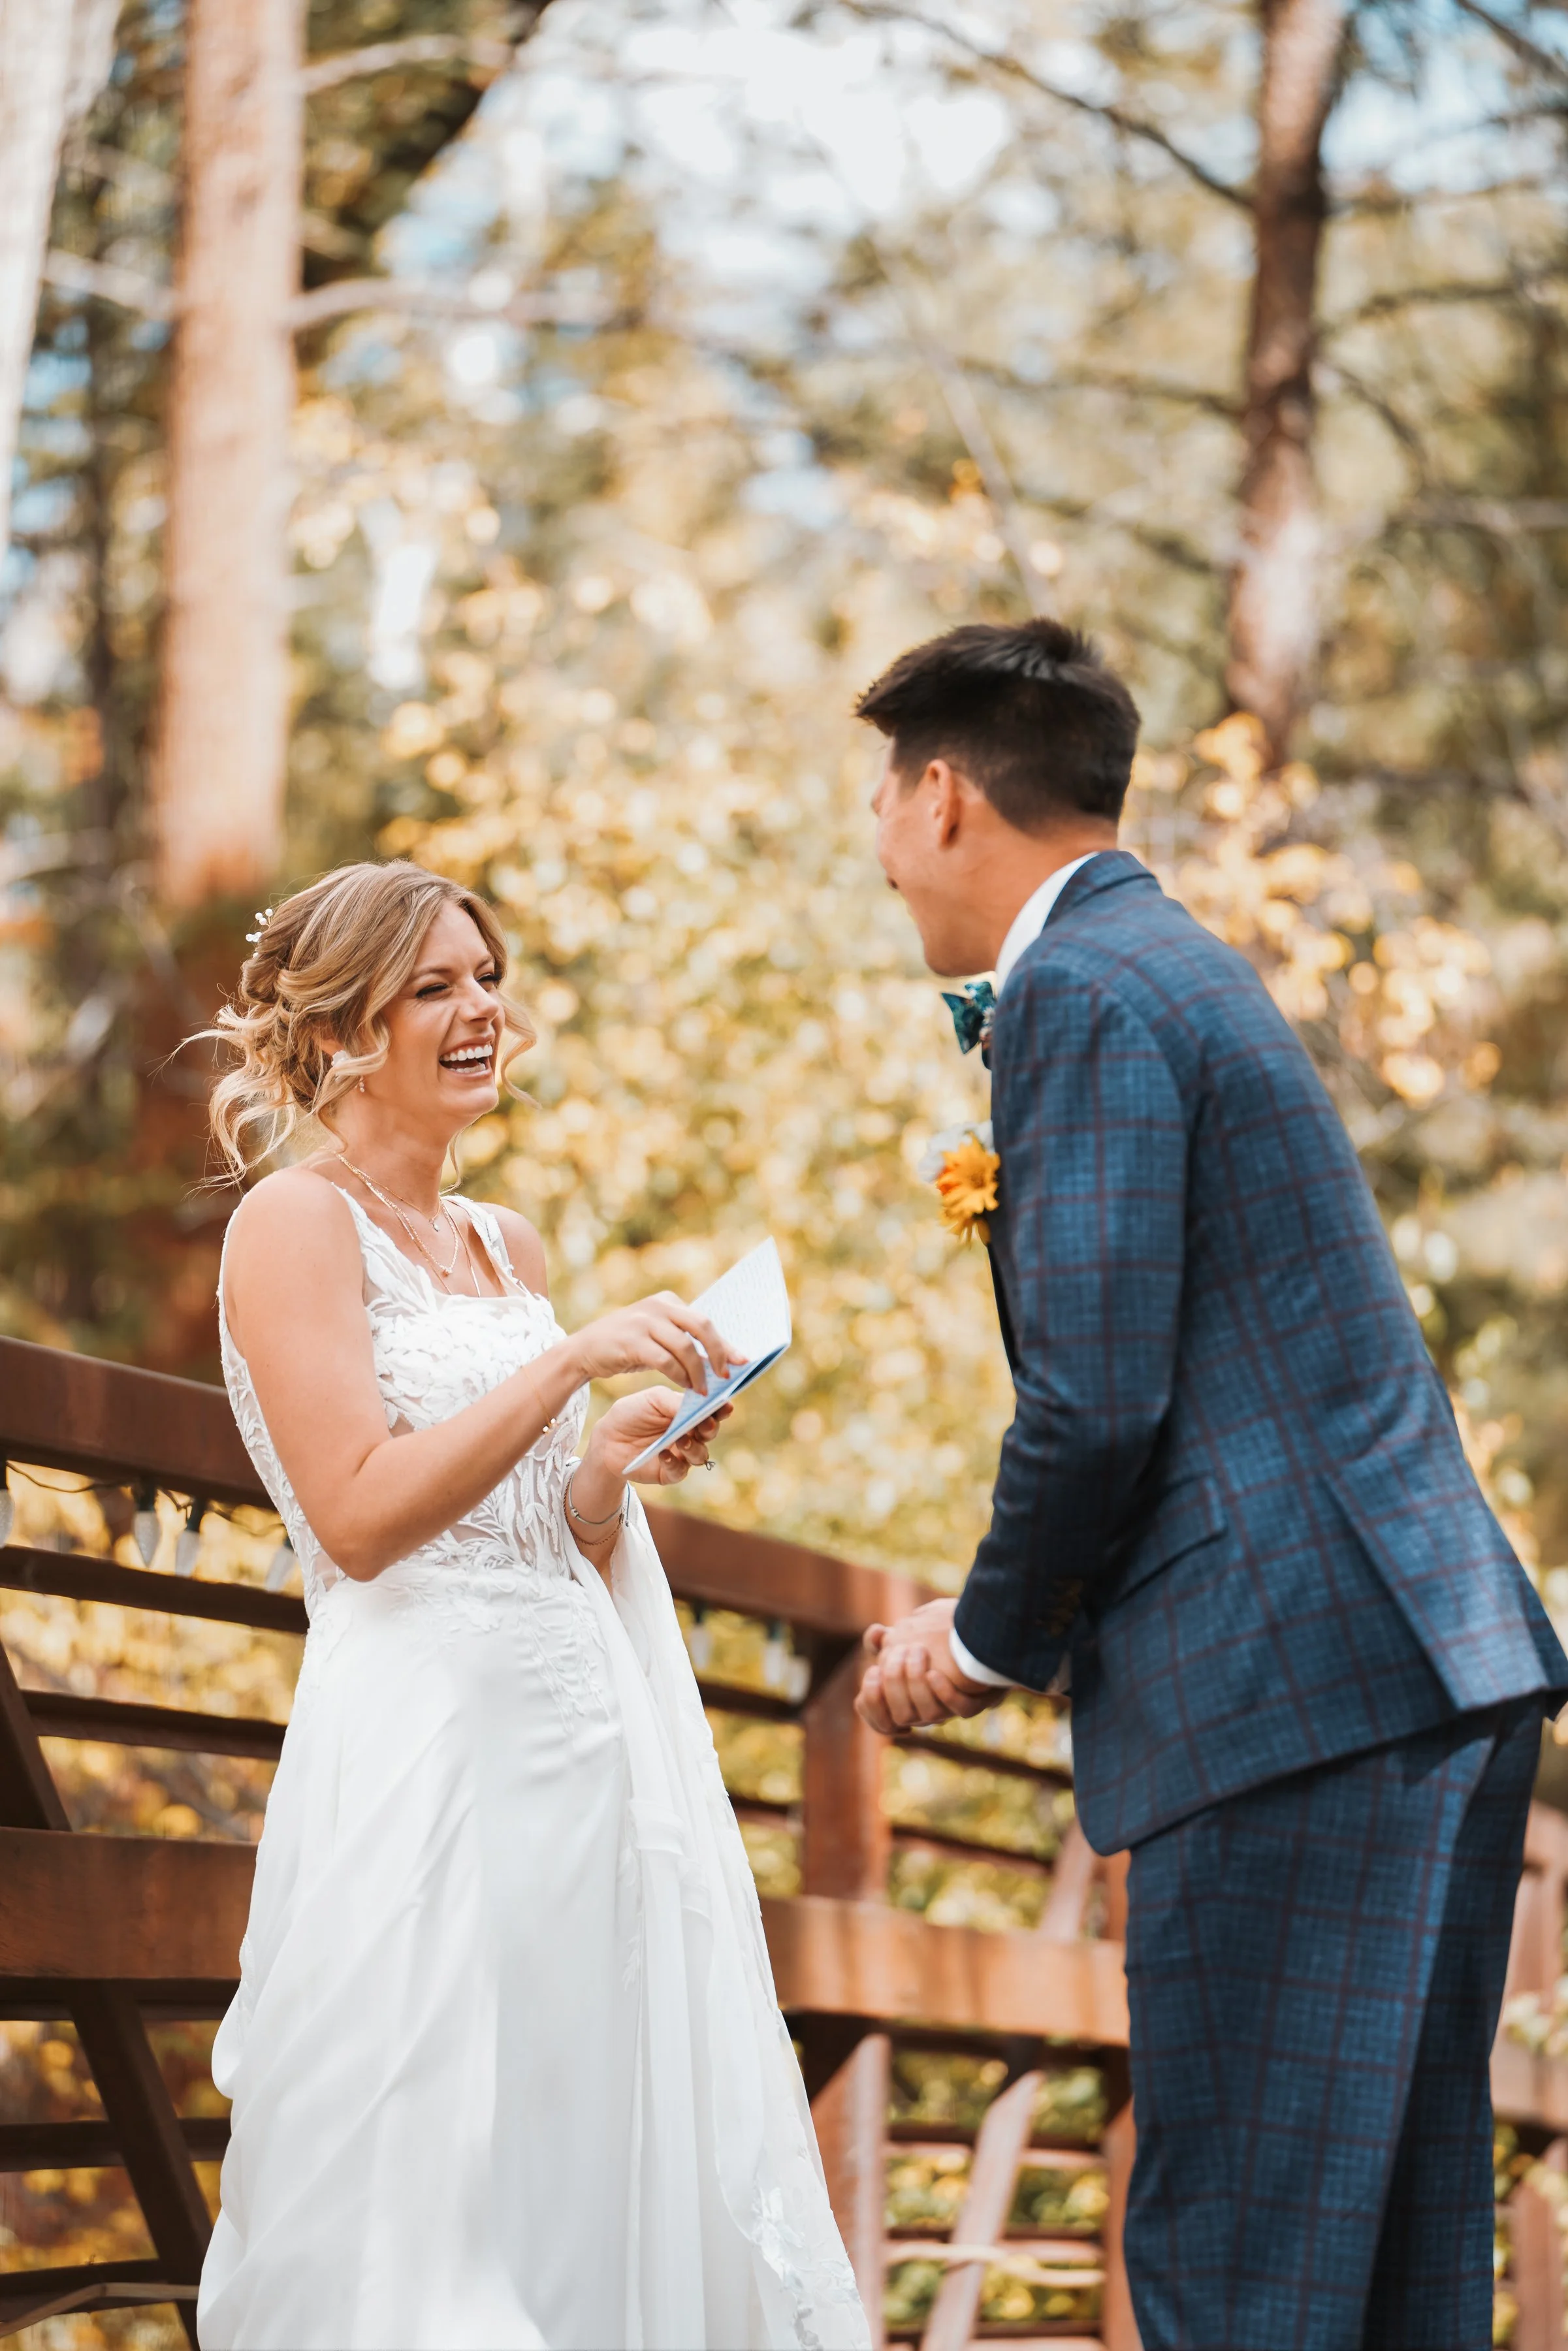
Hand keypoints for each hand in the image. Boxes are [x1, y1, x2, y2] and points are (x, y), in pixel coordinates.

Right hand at [567, 1292, 745, 1392]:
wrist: (584, 1351)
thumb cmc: (626, 1346)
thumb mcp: (656, 1335)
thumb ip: (682, 1339)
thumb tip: (720, 1357)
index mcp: (668, 1302)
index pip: (704, 1321)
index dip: (725, 1343)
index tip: (743, 1361)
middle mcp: (658, 1306)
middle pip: (701, 1327)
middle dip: (719, 1352)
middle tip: (727, 1376)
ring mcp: (644, 1322)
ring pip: (685, 1346)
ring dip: (698, 1371)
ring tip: (703, 1390)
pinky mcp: (633, 1341)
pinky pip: (665, 1360)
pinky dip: (680, 1376)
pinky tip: (685, 1387)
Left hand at [584, 1389, 733, 1487]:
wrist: (607, 1440)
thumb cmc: (631, 1414)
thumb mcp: (652, 1399)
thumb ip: (675, 1401)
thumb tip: (698, 1406)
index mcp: (687, 1412)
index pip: (711, 1410)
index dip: (721, 1408)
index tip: (726, 1404)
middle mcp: (689, 1433)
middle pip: (711, 1432)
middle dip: (710, 1427)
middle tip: (705, 1423)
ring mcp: (681, 1454)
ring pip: (700, 1454)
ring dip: (694, 1447)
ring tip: (681, 1439)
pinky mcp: (669, 1472)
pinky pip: (680, 1471)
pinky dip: (674, 1462)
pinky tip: (663, 1454)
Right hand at [855, 1597, 996, 1735]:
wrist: (981, 1640)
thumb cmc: (939, 1642)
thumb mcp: (909, 1636)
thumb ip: (889, 1638)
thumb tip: (876, 1635)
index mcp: (906, 1702)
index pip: (881, 1720)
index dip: (871, 1704)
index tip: (872, 1672)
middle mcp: (927, 1711)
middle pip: (901, 1715)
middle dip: (894, 1683)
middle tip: (899, 1650)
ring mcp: (952, 1709)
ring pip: (930, 1715)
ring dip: (919, 1683)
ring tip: (918, 1651)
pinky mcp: (976, 1702)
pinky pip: (962, 1709)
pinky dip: (946, 1693)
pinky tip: (936, 1672)